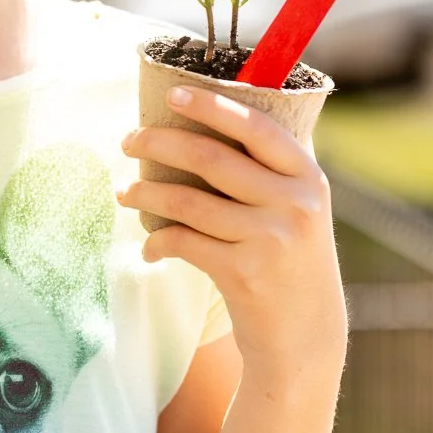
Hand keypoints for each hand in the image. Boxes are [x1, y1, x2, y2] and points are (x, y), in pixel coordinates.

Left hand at [116, 85, 347, 393]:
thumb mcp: (299, 209)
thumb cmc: (291, 261)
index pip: (256, 126)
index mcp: (307, 177)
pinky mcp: (244, 273)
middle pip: (210, 158)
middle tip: (128, 141)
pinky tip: (148, 245)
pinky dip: (157, 241)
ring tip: (125, 192)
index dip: (211, 106)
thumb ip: (269, 170)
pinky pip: (183, 243)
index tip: (172, 94)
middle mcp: (294, 203)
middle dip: (158, 143)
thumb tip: (208, 121)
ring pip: (187, 201)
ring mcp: (270, 239)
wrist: (306, 337)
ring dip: (145, 193)